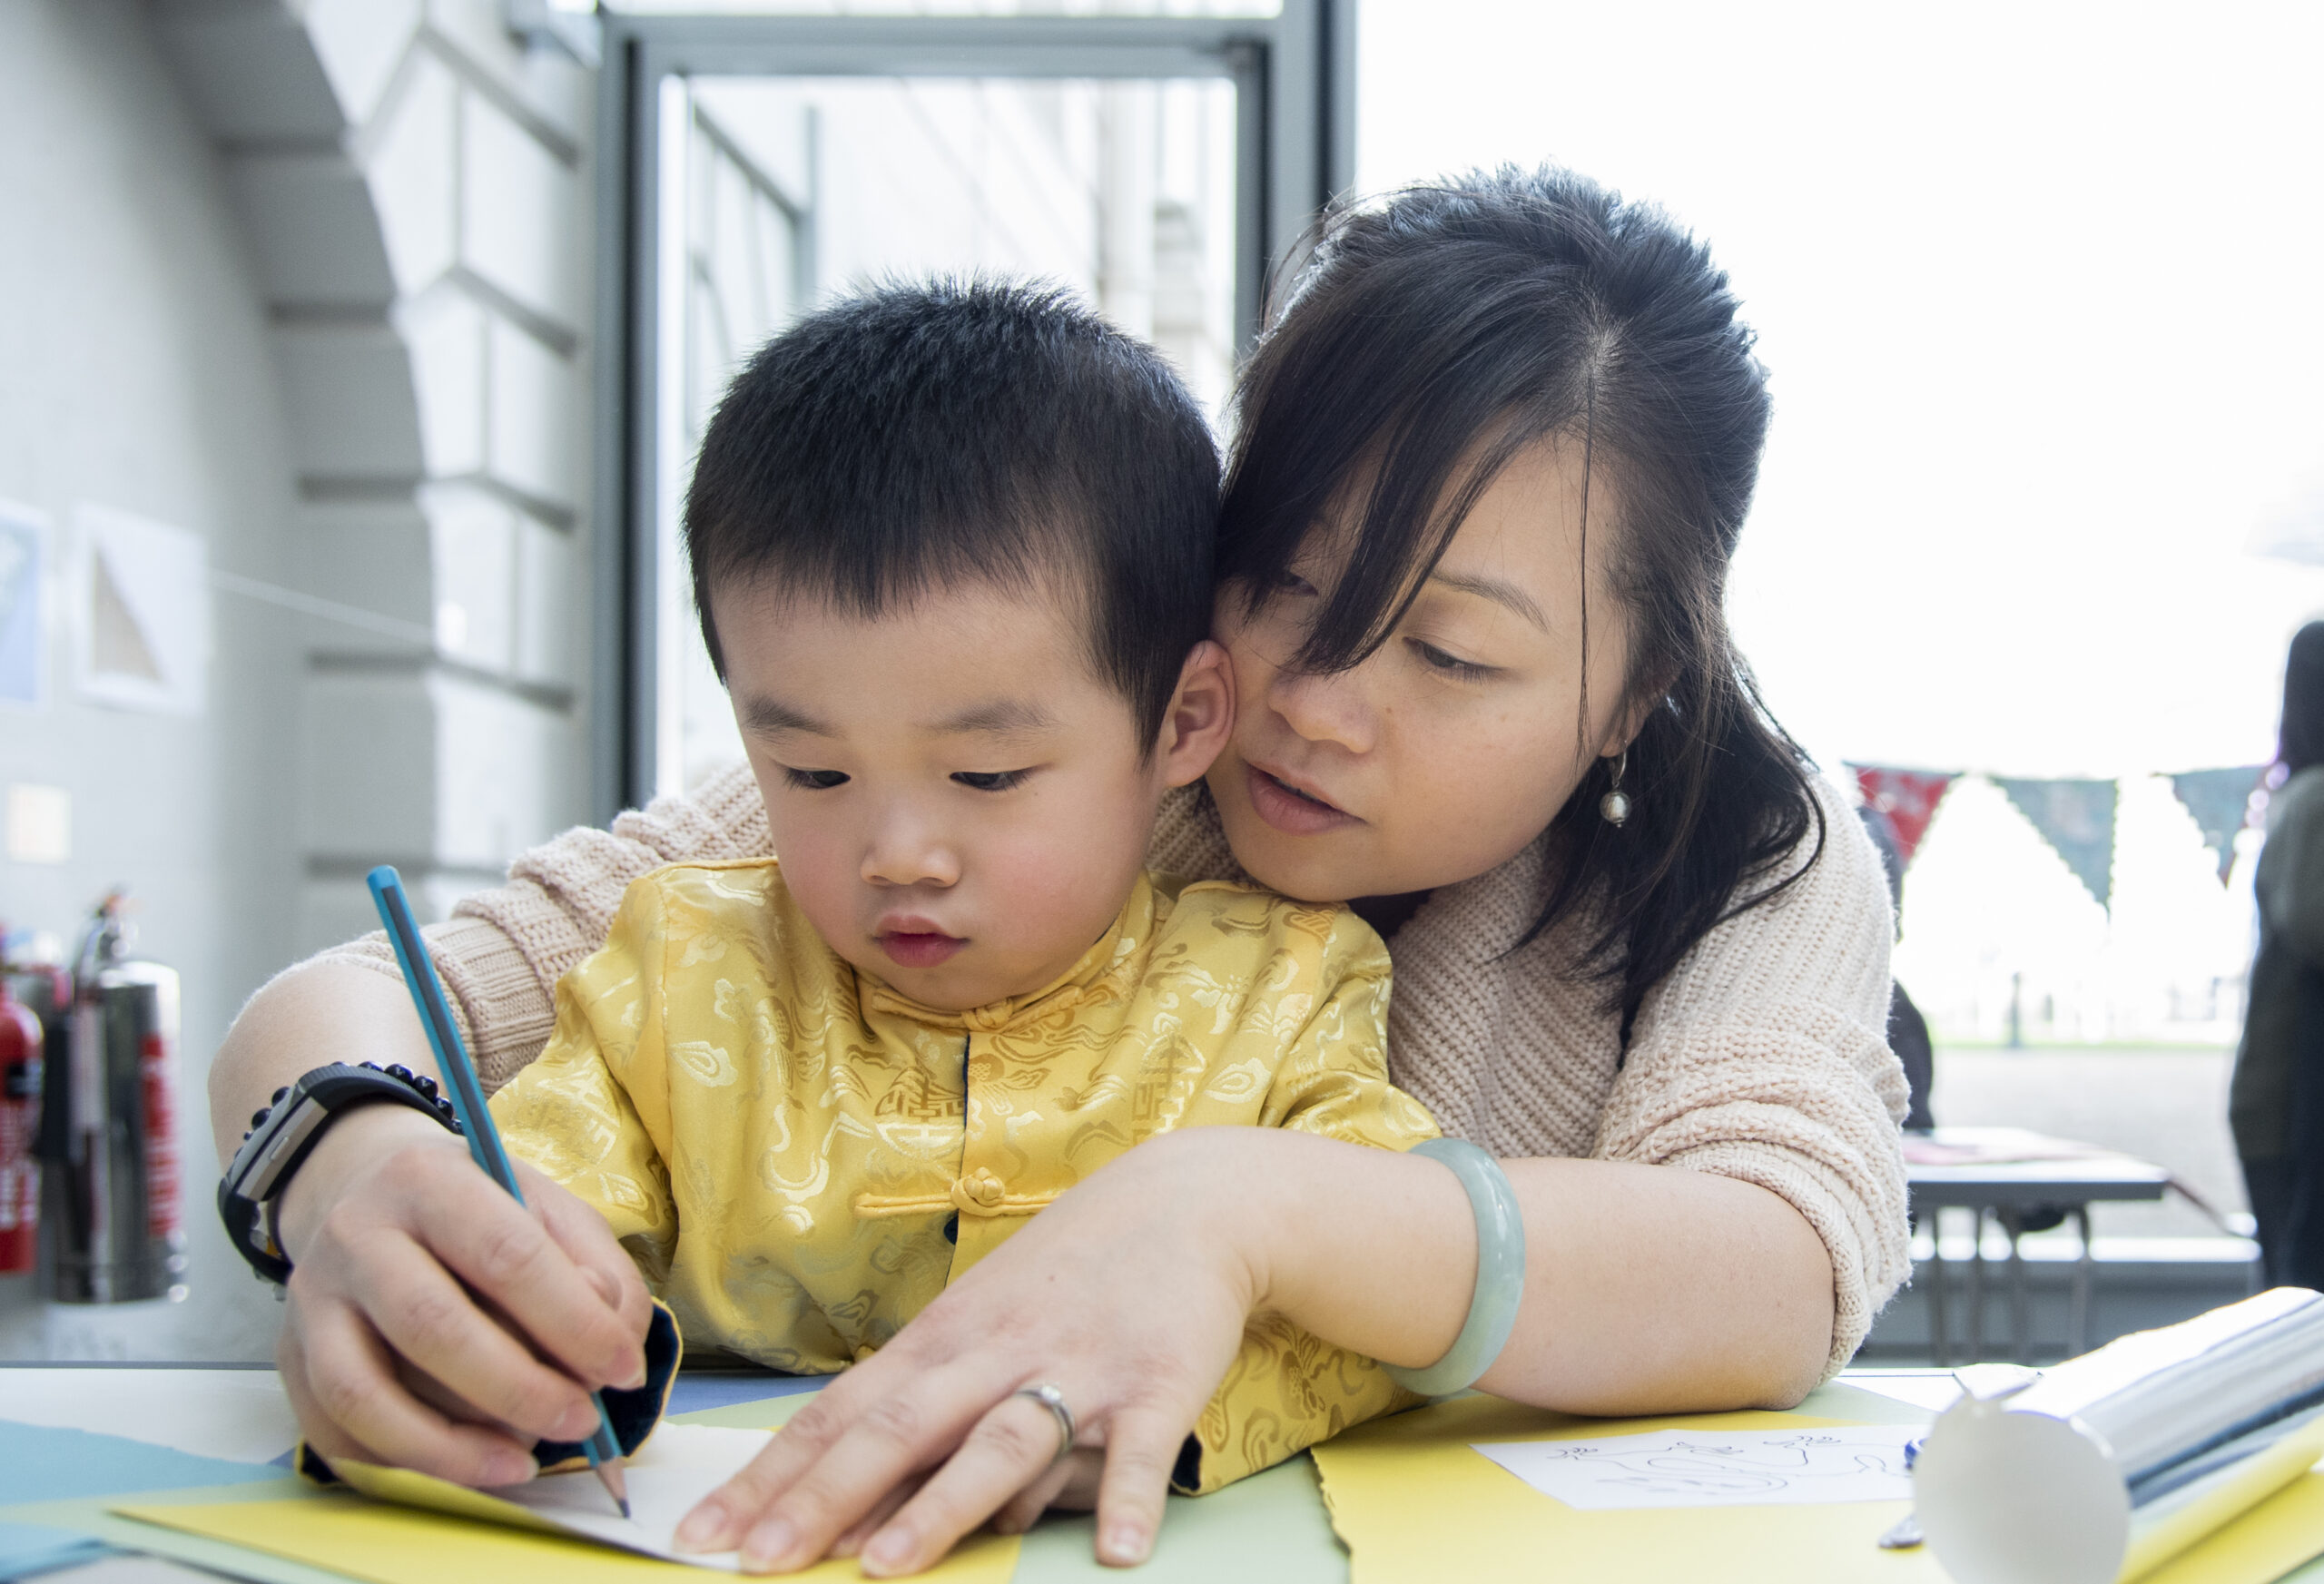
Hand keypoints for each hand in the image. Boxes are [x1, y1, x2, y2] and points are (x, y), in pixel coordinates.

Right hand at [272, 1105, 652, 1483]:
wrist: (361, 1191)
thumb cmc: (475, 1210)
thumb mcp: (549, 1209)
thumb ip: (597, 1269)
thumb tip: (613, 1347)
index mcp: (431, 1180)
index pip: (506, 1255)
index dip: (573, 1322)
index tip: (622, 1369)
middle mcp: (357, 1235)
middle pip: (433, 1326)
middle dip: (520, 1390)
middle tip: (581, 1422)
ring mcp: (312, 1301)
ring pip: (366, 1393)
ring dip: (454, 1447)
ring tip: (523, 1462)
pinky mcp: (290, 1358)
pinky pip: (337, 1433)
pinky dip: (404, 1463)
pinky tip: (464, 1464)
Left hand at [672, 1127, 1275, 1575]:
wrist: (1184, 1202)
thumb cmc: (1066, 1276)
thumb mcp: (982, 1323)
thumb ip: (929, 1409)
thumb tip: (865, 1508)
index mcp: (942, 1341)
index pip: (838, 1413)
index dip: (771, 1476)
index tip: (707, 1532)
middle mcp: (995, 1354)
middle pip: (897, 1428)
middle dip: (822, 1498)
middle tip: (760, 1562)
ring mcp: (1076, 1369)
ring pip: (999, 1441)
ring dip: (940, 1505)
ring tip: (886, 1567)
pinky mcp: (1157, 1384)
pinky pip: (1141, 1452)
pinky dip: (1129, 1499)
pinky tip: (1117, 1552)